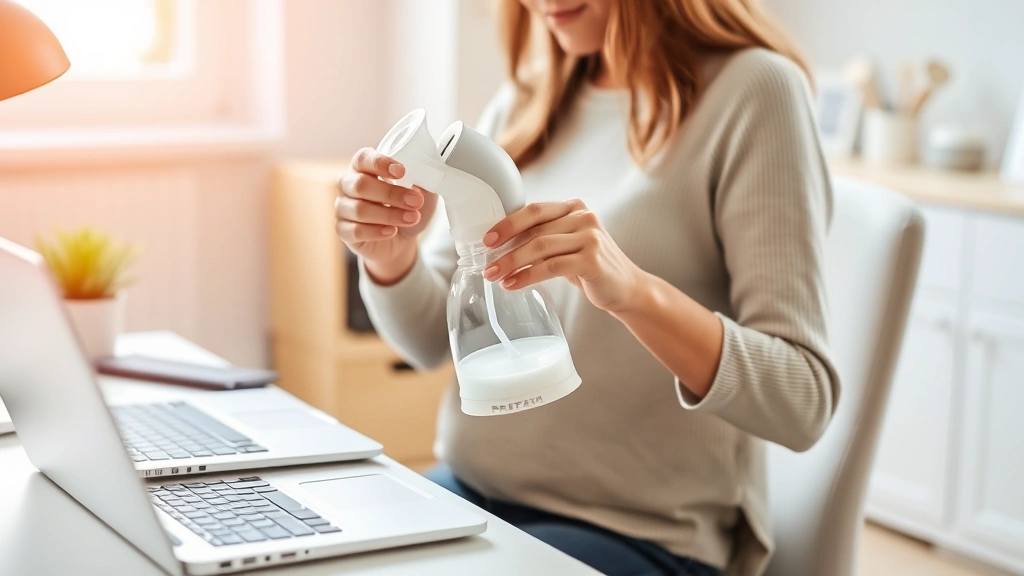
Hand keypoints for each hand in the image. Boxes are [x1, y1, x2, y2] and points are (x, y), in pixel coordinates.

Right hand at [336, 147, 438, 284]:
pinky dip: (376, 231)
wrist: (402, 240)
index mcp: (363, 167)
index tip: (402, 172)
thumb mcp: (422, 191)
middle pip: (361, 185)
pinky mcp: (343, 231)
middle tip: (416, 201)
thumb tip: (425, 172)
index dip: (380, 163)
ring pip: (359, 209)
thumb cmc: (408, 208)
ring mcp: (342, 207)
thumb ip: (421, 179)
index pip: (363, 158)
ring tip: (412, 218)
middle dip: (391, 194)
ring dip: (389, 214)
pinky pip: (355, 230)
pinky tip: (392, 231)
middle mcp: (348, 184)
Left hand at [481, 199, 645, 312]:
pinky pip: (551, 267)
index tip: (487, 239)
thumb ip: (542, 238)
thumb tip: (500, 245)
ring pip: (540, 248)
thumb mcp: (567, 245)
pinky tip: (513, 285)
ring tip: (495, 277)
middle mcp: (584, 217)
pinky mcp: (592, 260)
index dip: (507, 223)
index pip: (534, 210)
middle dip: (506, 248)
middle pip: (535, 230)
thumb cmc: (591, 266)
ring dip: (512, 263)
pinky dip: (528, 276)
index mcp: (574, 207)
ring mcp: (590, 237)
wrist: (626, 288)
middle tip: (486, 265)